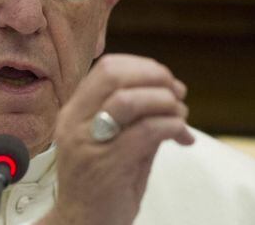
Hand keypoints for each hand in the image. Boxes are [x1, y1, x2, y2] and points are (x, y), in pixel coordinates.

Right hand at [40, 54, 194, 224]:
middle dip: (154, 77)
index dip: (142, 66)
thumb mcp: (112, 144)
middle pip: (115, 76)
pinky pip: (146, 132)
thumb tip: (170, 98)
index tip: (164, 79)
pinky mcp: (107, 165)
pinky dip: (171, 126)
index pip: (106, 68)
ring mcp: (88, 143)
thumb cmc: (99, 187)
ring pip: (129, 100)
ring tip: (180, 115)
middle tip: (177, 93)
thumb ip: (134, 120)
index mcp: (73, 113)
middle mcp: (75, 123)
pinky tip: (181, 135)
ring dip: (164, 101)